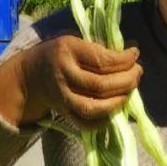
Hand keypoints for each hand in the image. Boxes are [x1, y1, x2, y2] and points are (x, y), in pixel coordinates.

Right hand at [0, 35, 141, 128]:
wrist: (29, 76)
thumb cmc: (58, 54)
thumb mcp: (74, 41)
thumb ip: (100, 48)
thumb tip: (133, 52)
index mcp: (67, 50)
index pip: (101, 59)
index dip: (124, 60)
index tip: (135, 54)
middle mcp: (63, 74)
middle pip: (100, 85)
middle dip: (126, 80)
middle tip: (137, 73)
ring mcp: (62, 97)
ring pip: (94, 107)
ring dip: (119, 101)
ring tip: (130, 91)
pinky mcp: (63, 113)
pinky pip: (86, 123)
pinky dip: (104, 119)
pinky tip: (116, 108)